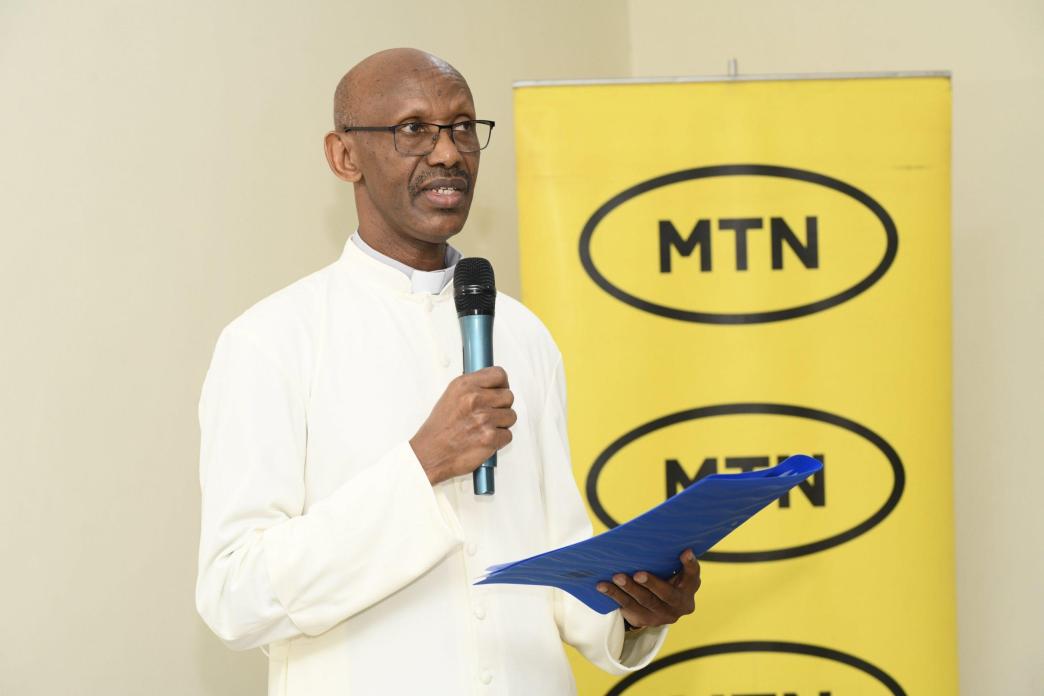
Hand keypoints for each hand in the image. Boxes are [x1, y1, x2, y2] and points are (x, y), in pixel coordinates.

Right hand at [410, 366, 515, 485]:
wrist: (430, 453)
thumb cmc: (439, 429)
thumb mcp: (451, 396)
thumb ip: (473, 388)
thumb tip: (493, 386)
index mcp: (465, 385)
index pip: (499, 375)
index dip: (502, 385)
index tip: (499, 391)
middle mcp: (475, 399)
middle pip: (508, 396)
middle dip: (501, 407)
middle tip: (489, 414)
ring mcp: (484, 418)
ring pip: (511, 416)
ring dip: (501, 424)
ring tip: (484, 428)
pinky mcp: (490, 437)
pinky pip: (508, 435)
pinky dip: (499, 440)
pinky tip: (484, 439)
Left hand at [596, 549, 700, 629]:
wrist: (657, 606)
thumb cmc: (665, 577)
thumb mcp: (673, 570)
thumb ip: (670, 558)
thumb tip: (658, 538)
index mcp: (689, 588)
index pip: (692, 576)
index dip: (690, 565)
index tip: (685, 552)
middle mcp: (679, 605)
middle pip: (666, 594)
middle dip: (652, 584)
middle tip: (638, 574)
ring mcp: (661, 615)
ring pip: (644, 601)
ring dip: (629, 589)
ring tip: (616, 577)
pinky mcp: (644, 620)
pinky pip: (627, 607)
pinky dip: (614, 595)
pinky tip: (603, 586)